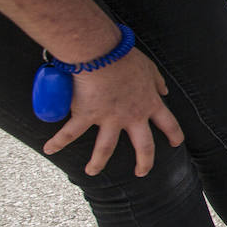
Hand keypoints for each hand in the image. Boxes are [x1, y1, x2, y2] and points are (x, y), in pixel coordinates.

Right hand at [43, 49, 183, 176]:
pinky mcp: (87, 115)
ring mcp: (109, 119)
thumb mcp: (150, 68)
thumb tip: (165, 90)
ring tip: (92, 172)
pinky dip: (58, 141)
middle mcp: (132, 116)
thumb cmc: (126, 57)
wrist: (103, 54)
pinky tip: (50, 149)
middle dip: (145, 161)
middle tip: (142, 172)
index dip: (174, 134)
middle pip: (144, 146)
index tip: (176, 143)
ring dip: (98, 162)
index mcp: (150, 103)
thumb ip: (157, 81)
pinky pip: (70, 132)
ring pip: (105, 148)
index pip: (169, 123)